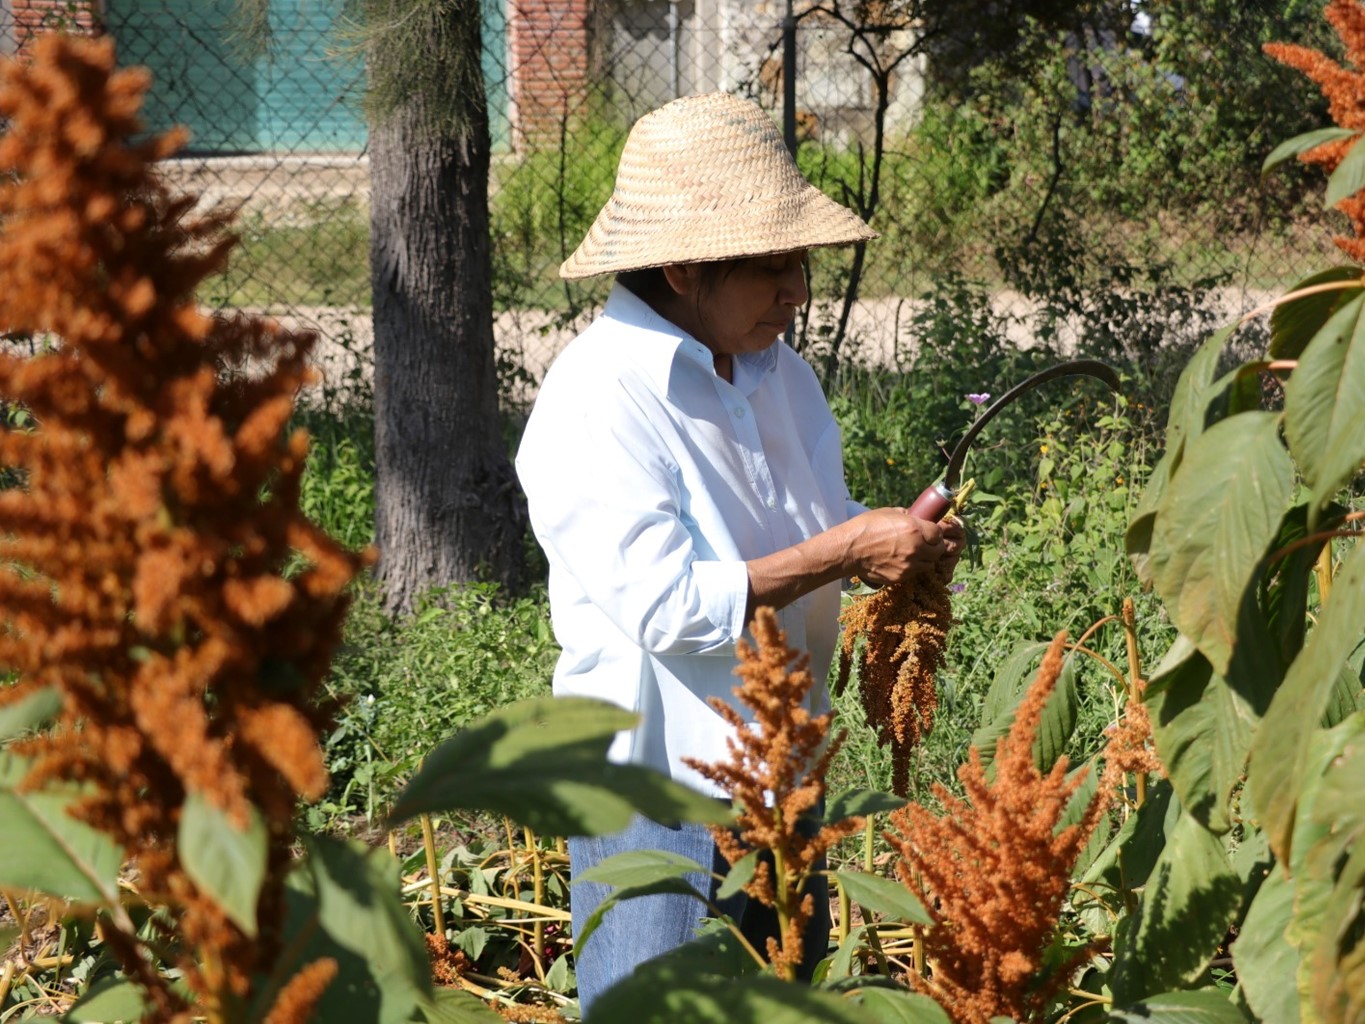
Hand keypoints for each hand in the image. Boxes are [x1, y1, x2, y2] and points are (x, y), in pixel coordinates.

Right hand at [847, 507, 961, 587]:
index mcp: (915, 529)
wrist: (849, 550)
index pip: (939, 534)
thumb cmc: (866, 527)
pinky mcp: (901, 577)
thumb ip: (907, 516)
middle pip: (938, 551)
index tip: (929, 533)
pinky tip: (901, 561)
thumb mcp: (888, 512)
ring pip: (929, 564)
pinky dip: (912, 567)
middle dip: (933, 547)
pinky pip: (915, 573)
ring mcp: (909, 565)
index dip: (935, 533)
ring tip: (912, 553)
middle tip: (924, 544)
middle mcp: (916, 548)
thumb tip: (916, 517)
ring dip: (924, 558)